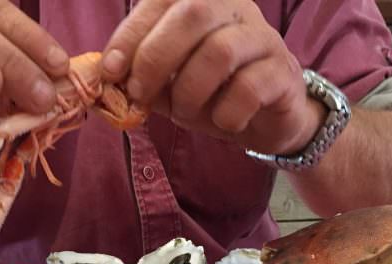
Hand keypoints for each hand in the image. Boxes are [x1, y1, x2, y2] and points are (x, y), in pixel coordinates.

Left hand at [101, 0, 324, 154]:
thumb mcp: (170, 83)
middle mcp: (235, 9)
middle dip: (155, 59)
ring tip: (184, 113)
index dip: (130, 35)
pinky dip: (225, 114)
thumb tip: (109, 81)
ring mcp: (263, 38)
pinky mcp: (282, 73)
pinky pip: (248, 89)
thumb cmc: (212, 93)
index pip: (162, 1)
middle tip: (140, 95)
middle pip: (192, 14)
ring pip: (220, 51)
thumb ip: (142, 76)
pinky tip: (223, 122)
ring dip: (190, 92)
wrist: (264, 118)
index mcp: (202, 1)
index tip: (110, 71)